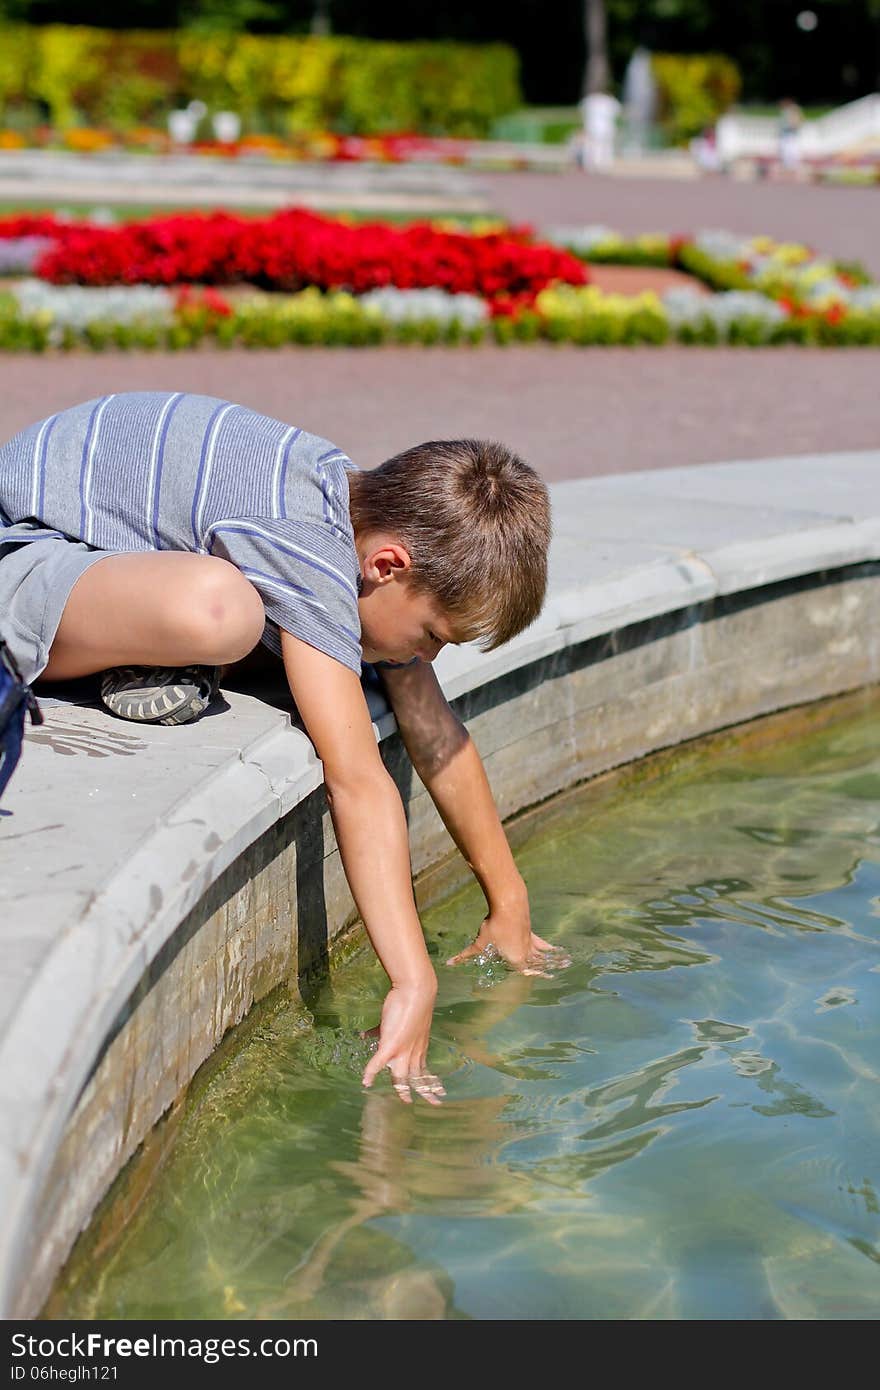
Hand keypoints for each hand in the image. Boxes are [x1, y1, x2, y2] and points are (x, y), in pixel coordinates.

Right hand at [361, 977, 445, 1104]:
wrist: (416, 990)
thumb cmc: (410, 1000)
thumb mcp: (404, 1019)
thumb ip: (385, 1030)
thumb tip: (368, 1033)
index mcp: (419, 1046)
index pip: (425, 1069)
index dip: (431, 1081)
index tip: (439, 1091)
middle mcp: (413, 1052)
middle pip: (420, 1077)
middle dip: (426, 1091)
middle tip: (435, 1104)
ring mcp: (402, 1050)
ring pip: (403, 1077)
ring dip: (403, 1089)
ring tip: (405, 1101)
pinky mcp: (390, 1044)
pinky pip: (377, 1063)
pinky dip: (371, 1073)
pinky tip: (366, 1082)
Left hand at [446, 900, 569, 976]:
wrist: (509, 906)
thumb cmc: (494, 927)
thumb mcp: (479, 944)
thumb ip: (465, 955)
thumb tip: (449, 963)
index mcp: (516, 959)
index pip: (524, 972)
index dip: (527, 977)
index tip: (534, 983)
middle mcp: (526, 953)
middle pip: (536, 965)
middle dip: (543, 972)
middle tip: (552, 978)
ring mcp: (530, 942)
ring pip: (543, 955)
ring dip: (552, 961)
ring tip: (565, 963)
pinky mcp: (531, 932)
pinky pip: (542, 943)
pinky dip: (550, 948)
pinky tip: (558, 949)